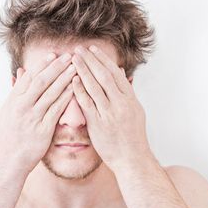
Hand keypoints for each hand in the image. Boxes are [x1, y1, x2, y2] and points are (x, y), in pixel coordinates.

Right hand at [0, 52, 76, 170]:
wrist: (9, 160)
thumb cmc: (10, 134)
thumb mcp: (8, 110)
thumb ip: (16, 91)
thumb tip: (20, 71)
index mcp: (13, 101)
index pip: (29, 77)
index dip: (42, 65)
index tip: (54, 54)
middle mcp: (21, 107)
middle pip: (41, 81)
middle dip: (56, 67)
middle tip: (69, 56)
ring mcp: (32, 118)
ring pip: (50, 93)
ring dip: (64, 79)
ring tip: (76, 68)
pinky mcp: (42, 130)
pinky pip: (56, 110)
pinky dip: (66, 97)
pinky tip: (75, 89)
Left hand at [70, 45, 151, 165]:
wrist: (131, 158)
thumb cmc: (132, 136)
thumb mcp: (135, 110)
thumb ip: (127, 91)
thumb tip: (121, 72)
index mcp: (130, 99)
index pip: (115, 73)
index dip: (103, 59)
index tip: (92, 49)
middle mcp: (121, 104)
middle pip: (104, 76)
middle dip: (91, 60)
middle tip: (79, 49)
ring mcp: (110, 114)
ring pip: (95, 87)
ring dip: (83, 71)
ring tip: (73, 59)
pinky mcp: (99, 124)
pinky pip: (87, 103)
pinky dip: (79, 90)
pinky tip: (72, 80)